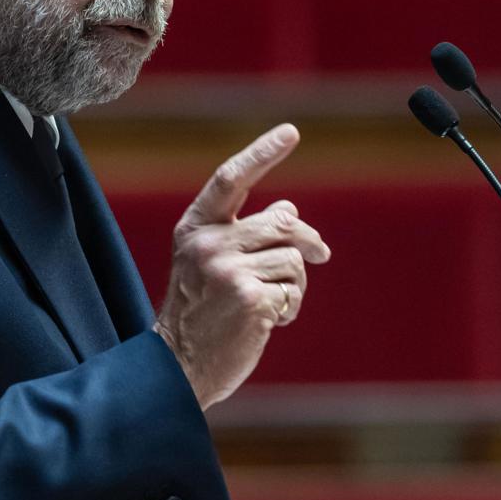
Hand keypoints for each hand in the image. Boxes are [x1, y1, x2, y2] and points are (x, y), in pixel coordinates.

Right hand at [153, 124, 330, 408]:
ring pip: (293, 259)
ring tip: (272, 304)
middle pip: (280, 221)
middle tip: (321, 254)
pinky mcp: (250, 299)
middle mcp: (208, 244)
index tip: (291, 133)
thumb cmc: (200, 312)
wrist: (178, 366)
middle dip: (307, 239)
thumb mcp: (211, 263)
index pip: (231, 179)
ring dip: (294, 285)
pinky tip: (267, 322)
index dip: (261, 153)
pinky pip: (293, 291)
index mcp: (195, 229)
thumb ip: (244, 234)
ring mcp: (228, 271)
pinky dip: (290, 307)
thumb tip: (288, 208)